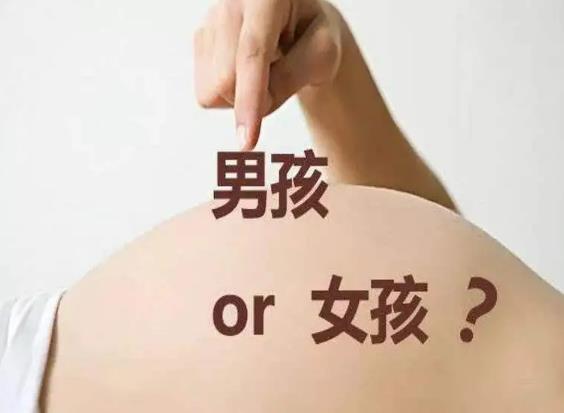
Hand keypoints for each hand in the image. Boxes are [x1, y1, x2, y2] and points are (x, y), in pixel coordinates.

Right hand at [194, 0, 342, 149]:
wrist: (298, 21)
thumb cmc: (313, 34)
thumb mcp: (323, 54)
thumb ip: (293, 77)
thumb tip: (257, 108)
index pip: (252, 53)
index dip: (249, 99)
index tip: (247, 141)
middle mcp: (231, 2)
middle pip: (226, 79)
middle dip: (253, 100)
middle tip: (281, 81)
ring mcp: (210, 19)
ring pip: (212, 90)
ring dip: (241, 97)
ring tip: (265, 70)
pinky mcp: (200, 39)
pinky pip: (206, 92)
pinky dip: (230, 94)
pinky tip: (245, 70)